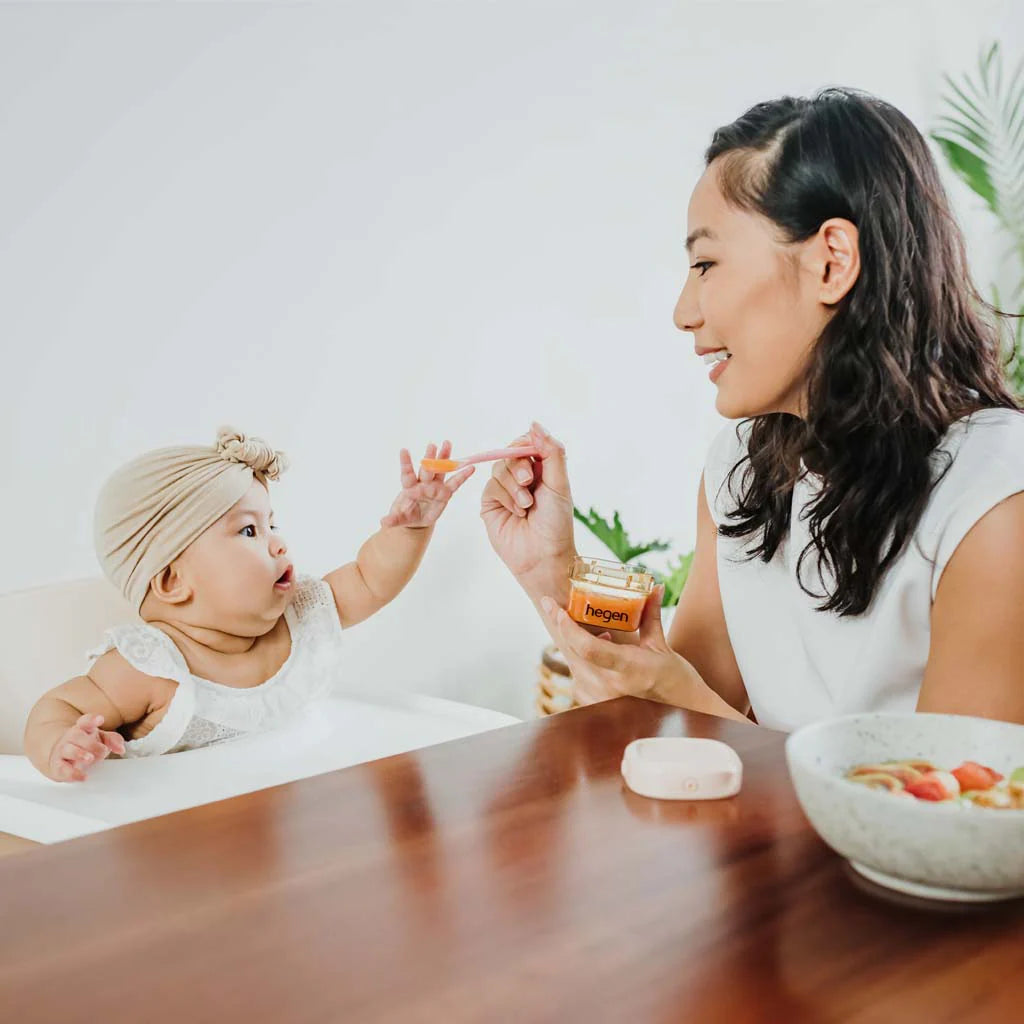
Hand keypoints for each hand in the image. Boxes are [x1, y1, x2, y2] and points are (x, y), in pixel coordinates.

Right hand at [47, 713, 125, 782]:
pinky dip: (73, 773)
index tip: (99, 719)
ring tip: (90, 759)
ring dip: (79, 754)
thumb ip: (113, 740)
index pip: (85, 721)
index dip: (92, 719)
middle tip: (103, 751)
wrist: (60, 755)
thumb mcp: (101, 739)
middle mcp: (70, 738)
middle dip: (91, 743)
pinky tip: (83, 777)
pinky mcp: (58, 766)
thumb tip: (121, 748)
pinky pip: (62, 769)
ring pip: (68, 750)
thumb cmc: (85, 744)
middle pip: (77, 736)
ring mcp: (62, 751)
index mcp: (83, 728)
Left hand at [380, 441, 474, 528]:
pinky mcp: (445, 492)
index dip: (406, 463)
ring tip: (447, 443)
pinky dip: (463, 475)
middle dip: (429, 458)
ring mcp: (435, 486)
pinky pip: (455, 483)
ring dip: (444, 457)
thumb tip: (384, 522)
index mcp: (410, 487)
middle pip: (426, 469)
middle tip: (431, 445)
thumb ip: (392, 519)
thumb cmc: (406, 515)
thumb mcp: (398, 519)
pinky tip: (470, 467)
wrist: (417, 519)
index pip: (407, 473)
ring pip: (440, 470)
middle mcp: (423, 483)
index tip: (403, 450)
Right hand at [480, 421, 575, 591]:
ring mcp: (506, 490)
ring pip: (498, 469)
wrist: (542, 556)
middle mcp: (523, 478)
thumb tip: (535, 424)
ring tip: (526, 505)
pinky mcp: (491, 503)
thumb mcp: (559, 484)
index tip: (531, 450)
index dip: (526, 443)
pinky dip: (505, 497)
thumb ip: (551, 452)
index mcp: (542, 470)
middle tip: (528, 482)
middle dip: (519, 466)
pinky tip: (517, 513)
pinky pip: (491, 486)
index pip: (528, 443)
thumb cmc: (556, 523)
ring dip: (514, 487)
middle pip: (510, 454)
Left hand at [540, 587, 698, 706]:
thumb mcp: (661, 646)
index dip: (568, 628)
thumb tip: (654, 587)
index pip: (588, 649)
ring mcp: (601, 699)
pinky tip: (592, 650)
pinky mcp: (596, 705)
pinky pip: (577, 676)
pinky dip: (578, 659)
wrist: (683, 712)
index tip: (557, 609)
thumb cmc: (675, 679)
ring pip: (572, 663)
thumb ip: (651, 615)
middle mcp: (611, 687)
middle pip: (573, 653)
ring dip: (570, 642)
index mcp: (629, 669)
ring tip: (579, 624)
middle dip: (559, 626)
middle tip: (550, 605)